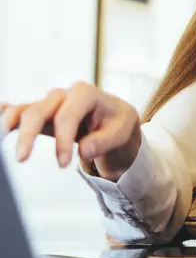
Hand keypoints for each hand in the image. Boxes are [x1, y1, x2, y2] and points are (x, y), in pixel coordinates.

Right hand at [0, 82, 141, 179]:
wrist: (114, 120)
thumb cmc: (118, 124)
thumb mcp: (123, 132)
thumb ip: (106, 140)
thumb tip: (84, 150)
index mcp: (86, 93)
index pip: (67, 117)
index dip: (62, 141)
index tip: (63, 164)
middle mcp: (64, 94)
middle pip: (39, 111)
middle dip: (28, 135)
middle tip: (21, 160)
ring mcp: (50, 103)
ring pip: (25, 111)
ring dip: (11, 127)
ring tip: (3, 140)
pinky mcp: (41, 113)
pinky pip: (19, 111)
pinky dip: (7, 116)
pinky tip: (2, 126)